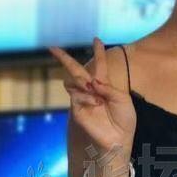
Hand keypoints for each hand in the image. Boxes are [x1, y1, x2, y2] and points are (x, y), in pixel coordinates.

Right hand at [50, 38, 135, 154]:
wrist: (120, 138)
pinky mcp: (77, 111)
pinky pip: (77, 97)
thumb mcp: (123, 99)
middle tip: (52, 47)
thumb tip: (92, 81)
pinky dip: (87, 97)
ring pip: (73, 82)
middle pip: (75, 70)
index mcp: (104, 85)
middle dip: (64, 58)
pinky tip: (97, 103)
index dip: (98, 52)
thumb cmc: (124, 119)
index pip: (100, 65)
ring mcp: (82, 100)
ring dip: (83, 82)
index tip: (97, 39)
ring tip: (95, 90)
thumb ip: (108, 88)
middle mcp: (91, 90)